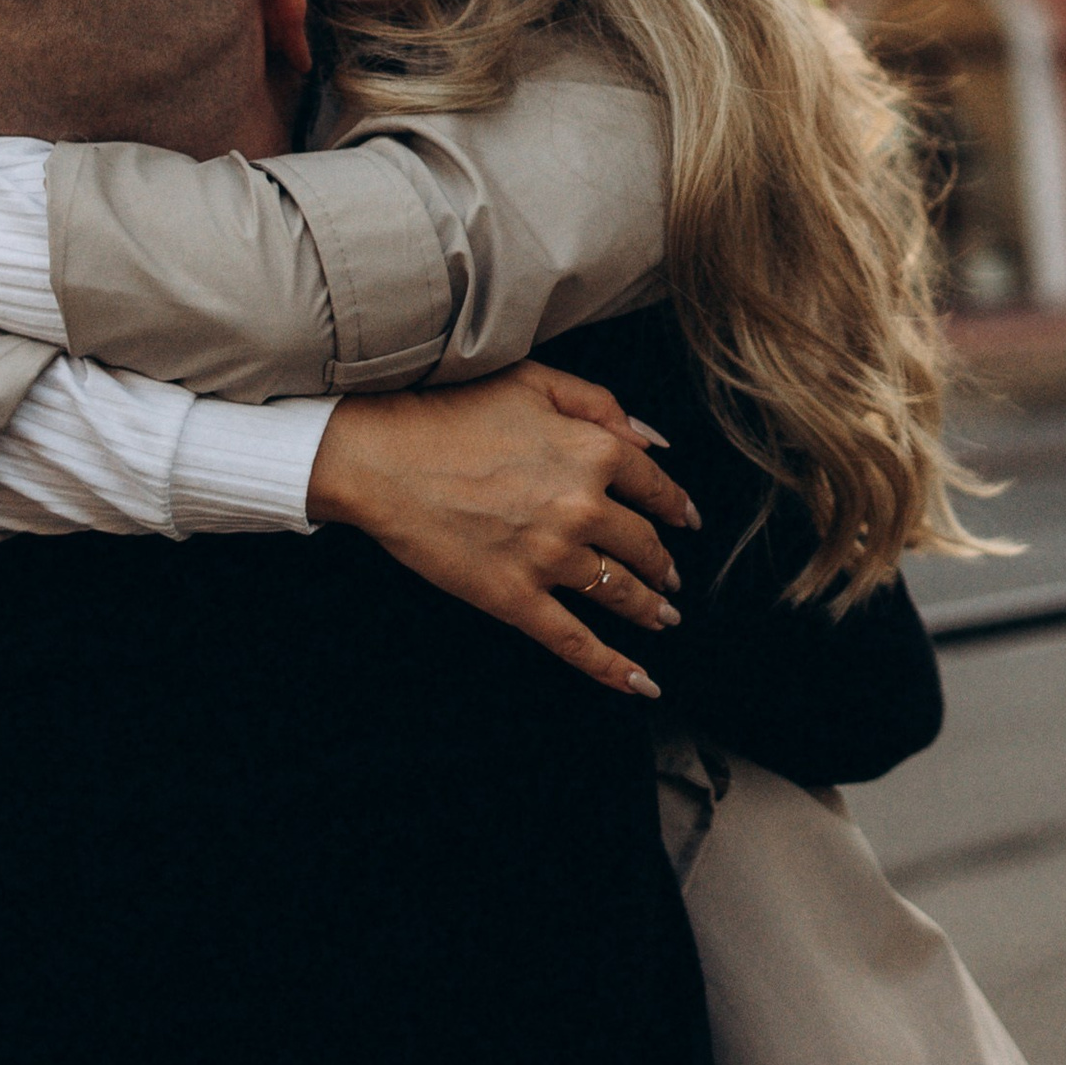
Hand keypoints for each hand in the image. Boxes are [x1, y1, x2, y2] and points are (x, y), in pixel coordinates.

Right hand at [307, 362, 702, 698]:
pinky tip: (642, 683)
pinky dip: (613, 667)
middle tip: (670, 576)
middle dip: (662, 563)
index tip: (685, 519)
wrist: (381, 457)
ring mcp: (549, 557)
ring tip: (663, 616)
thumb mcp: (534, 381)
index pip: (654, 485)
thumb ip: (601, 405)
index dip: (675, 505)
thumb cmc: (451, 410)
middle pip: (643, 544)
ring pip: (619, 592)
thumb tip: (656, 441)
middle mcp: (582, 507)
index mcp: (592, 451)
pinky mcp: (514, 597)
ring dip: (650, 608)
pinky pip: (575, 641)